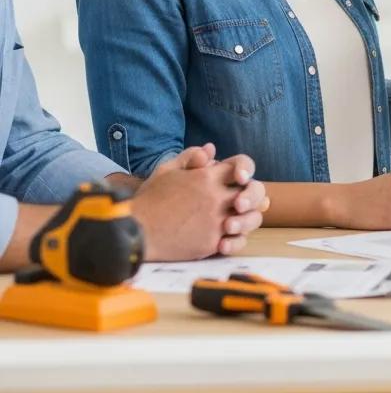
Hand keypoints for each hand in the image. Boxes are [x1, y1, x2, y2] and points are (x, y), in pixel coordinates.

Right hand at [133, 147, 266, 259]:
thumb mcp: (166, 170)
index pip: (243, 164)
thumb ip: (191, 156)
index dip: (245, 169)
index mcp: (208, 176)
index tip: (239, 178)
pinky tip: (226, 239)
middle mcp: (217, 197)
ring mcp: (216, 221)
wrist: (134, 232)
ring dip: (249, 219)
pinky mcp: (211, 243)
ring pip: (251, 218)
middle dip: (254, 195)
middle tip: (242, 202)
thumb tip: (211, 149)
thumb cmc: (149, 200)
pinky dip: (236, 240)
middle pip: (255, 192)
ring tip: (234, 221)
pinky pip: (237, 241)